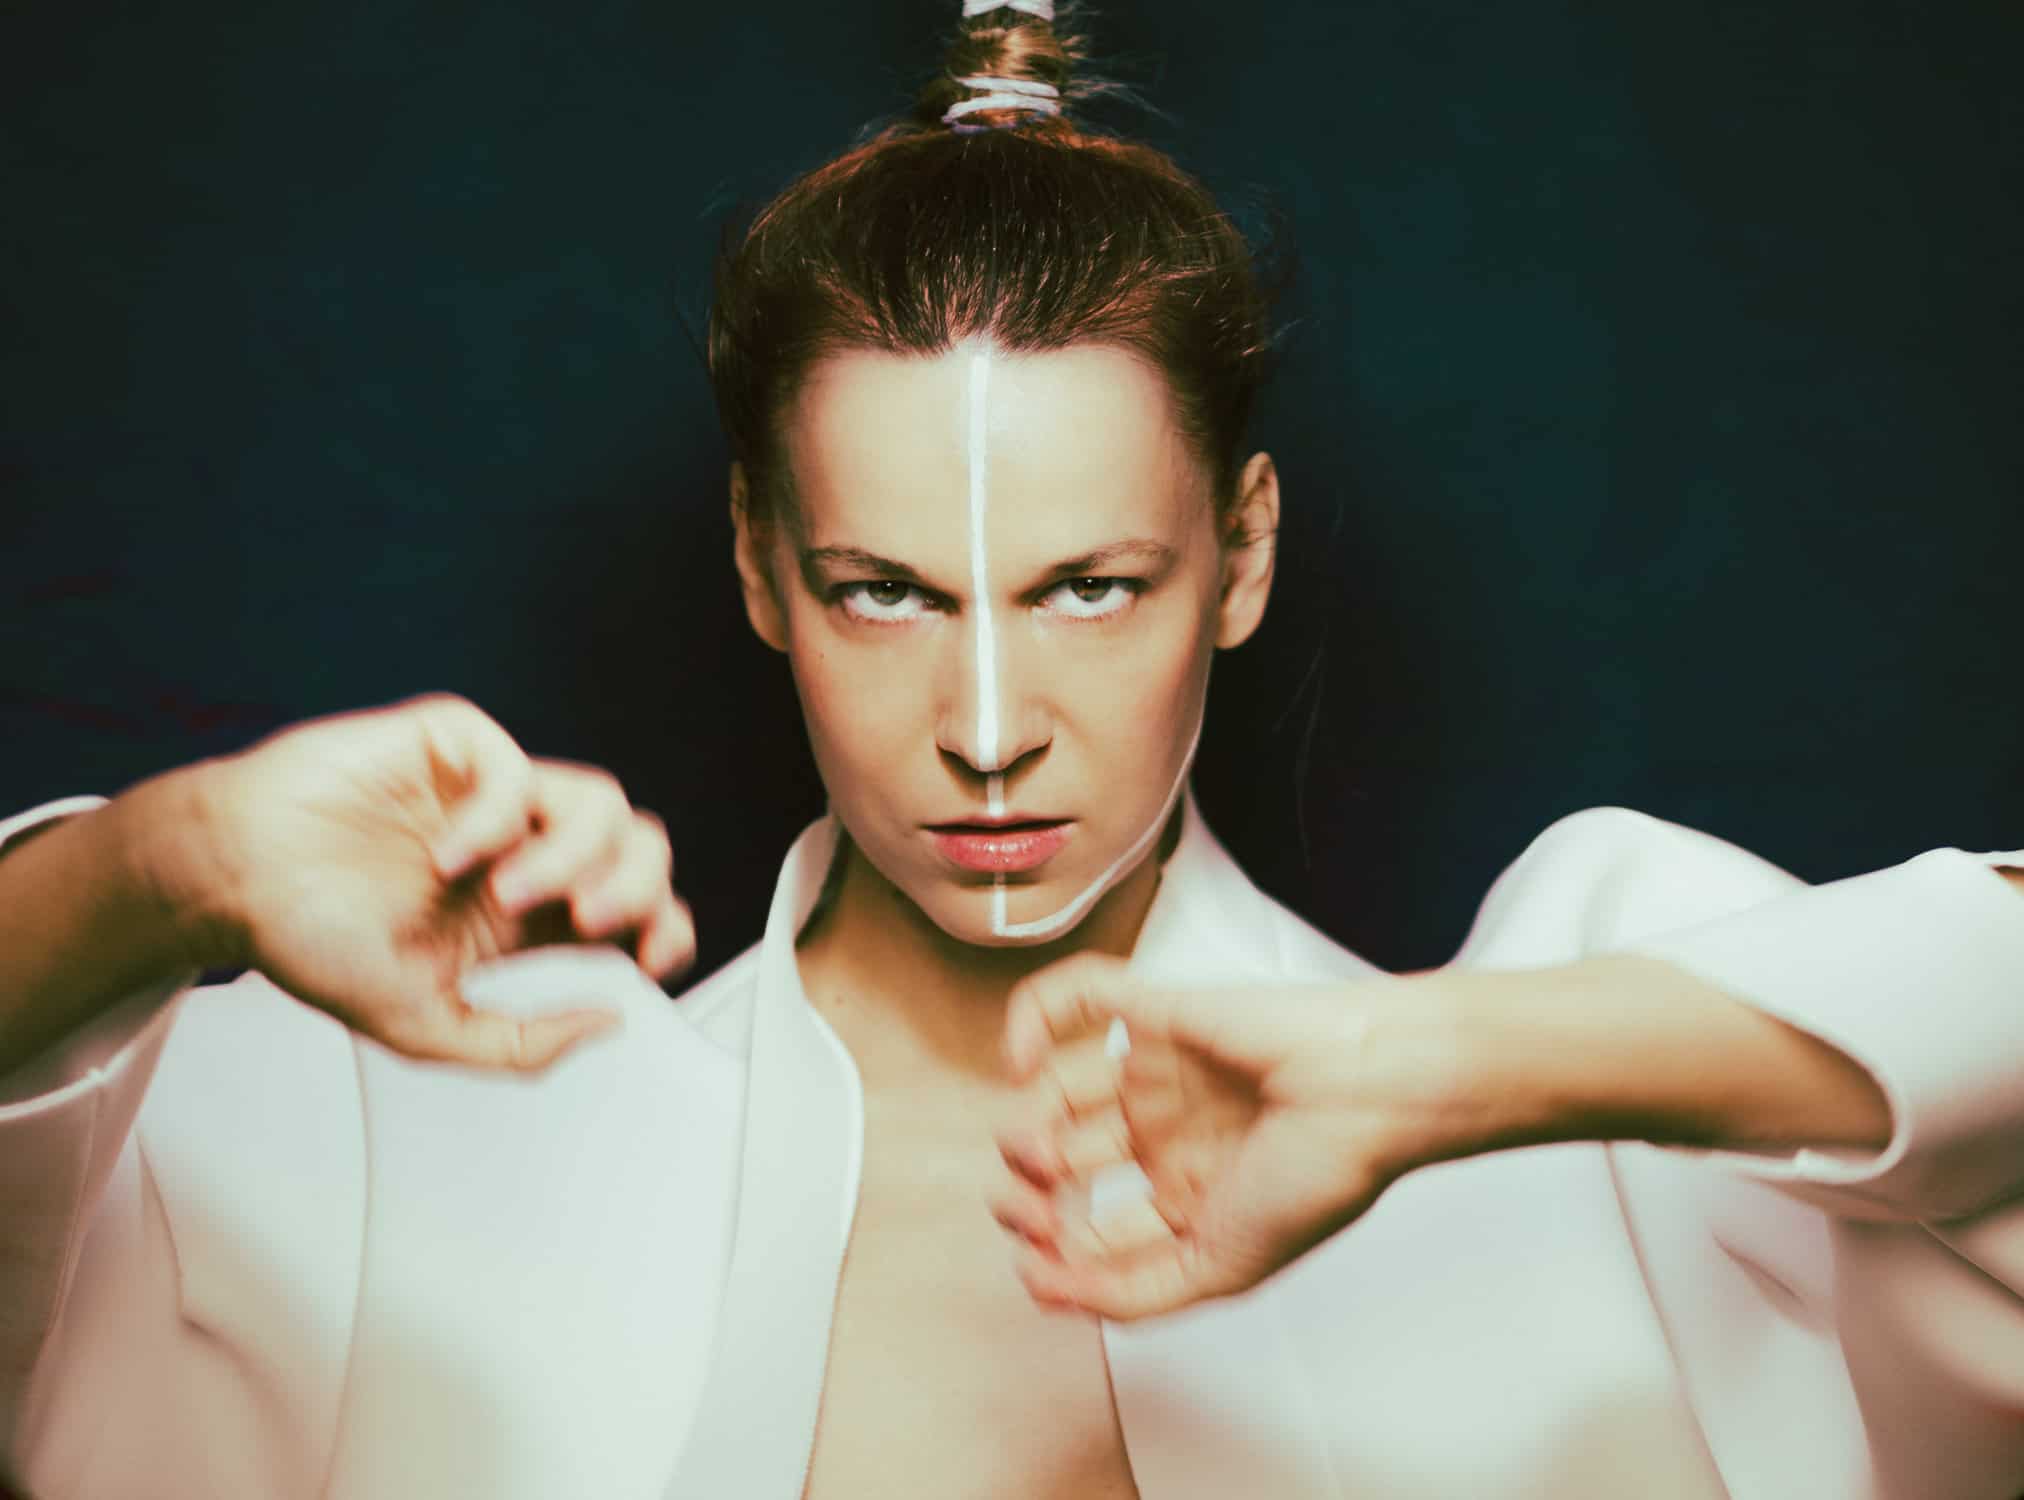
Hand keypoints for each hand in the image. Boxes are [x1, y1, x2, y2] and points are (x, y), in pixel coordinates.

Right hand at [172, 693, 692, 1070]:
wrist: (228, 882)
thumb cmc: (308, 939)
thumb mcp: (422, 1025)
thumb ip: (517, 1041)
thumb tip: (608, 1022)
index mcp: (527, 913)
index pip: (636, 907)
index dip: (663, 928)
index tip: (648, 961)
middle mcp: (522, 849)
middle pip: (639, 846)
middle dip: (636, 888)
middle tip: (589, 923)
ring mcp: (493, 795)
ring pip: (599, 800)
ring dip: (573, 855)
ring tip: (508, 894)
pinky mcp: (455, 747)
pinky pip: (514, 767)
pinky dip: (493, 816)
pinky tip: (447, 855)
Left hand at [991, 955, 1460, 1320]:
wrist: (1369, 1094)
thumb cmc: (1319, 1174)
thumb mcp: (1221, 1268)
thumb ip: (1133, 1293)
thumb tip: (1049, 1288)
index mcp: (1187, 1194)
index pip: (1091, 1225)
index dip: (1052, 1250)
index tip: (1040, 1265)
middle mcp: (1166, 1132)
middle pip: (1061, 1160)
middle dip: (1027, 1192)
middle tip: (1031, 1208)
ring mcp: (1157, 1070)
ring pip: (1053, 1088)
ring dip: (1022, 1126)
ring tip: (1040, 1152)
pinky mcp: (1156, 1010)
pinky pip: (1077, 994)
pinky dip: (1030, 1018)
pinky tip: (1022, 1062)